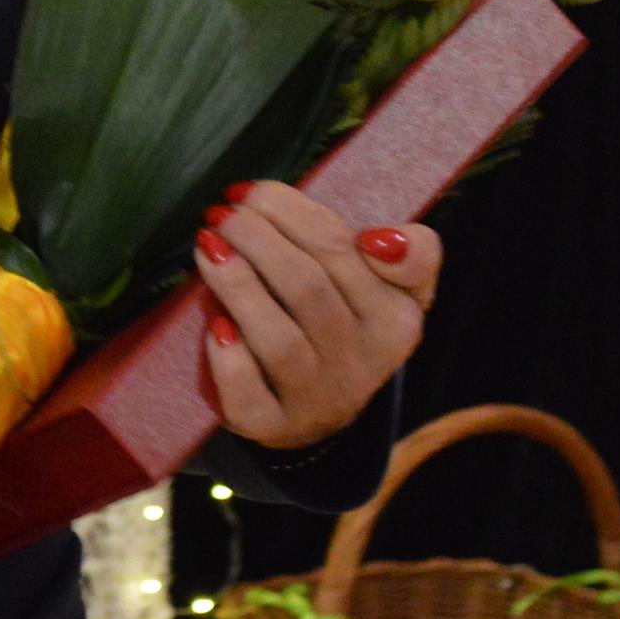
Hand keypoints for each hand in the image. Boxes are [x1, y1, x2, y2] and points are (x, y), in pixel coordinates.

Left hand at [194, 183, 439, 448]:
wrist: (320, 405)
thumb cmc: (346, 319)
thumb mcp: (391, 284)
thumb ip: (411, 251)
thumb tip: (377, 239)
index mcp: (397, 316)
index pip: (354, 254)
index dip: (303, 218)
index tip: (257, 193)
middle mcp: (365, 361)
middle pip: (308, 287)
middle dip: (256, 238)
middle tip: (223, 212)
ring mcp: (320, 398)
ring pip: (279, 339)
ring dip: (237, 285)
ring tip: (208, 245)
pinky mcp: (274, 425)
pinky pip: (250, 395)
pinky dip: (229, 360)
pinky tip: (213, 325)